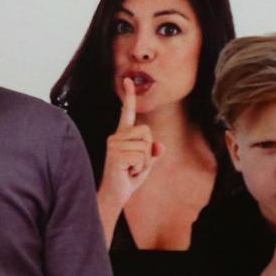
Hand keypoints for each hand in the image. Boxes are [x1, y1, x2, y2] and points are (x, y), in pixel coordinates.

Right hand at [95, 82, 161, 231]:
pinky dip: (140, 168)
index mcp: (122, 135)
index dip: (129, 96)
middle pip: (147, 132)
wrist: (115, 195)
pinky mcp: (115, 154)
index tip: (129, 80)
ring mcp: (114, 144)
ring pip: (145, 146)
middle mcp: (116, 136)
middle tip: (135, 164)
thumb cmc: (128, 178)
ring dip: (144, 162)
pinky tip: (128, 172)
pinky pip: (141, 157)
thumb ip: (153, 153)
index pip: (127, 113)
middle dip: (148, 150)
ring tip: (130, 169)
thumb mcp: (145, 164)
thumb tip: (160, 146)